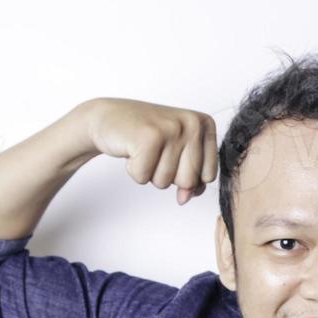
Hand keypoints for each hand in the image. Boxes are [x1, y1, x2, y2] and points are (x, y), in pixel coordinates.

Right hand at [81, 98, 218, 204]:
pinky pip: (144, 177)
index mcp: (205, 125)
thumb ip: (192, 178)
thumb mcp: (176, 154)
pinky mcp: (149, 136)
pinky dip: (133, 170)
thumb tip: (185, 198)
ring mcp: (171, 128)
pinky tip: (132, 149)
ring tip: (143, 150)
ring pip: (165, 182)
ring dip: (149, 172)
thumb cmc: (145, 136)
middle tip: (155, 152)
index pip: (208, 176)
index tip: (172, 155)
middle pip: (189, 181)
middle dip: (167, 175)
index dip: (186, 175)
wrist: (109, 118)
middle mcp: (192, 123)